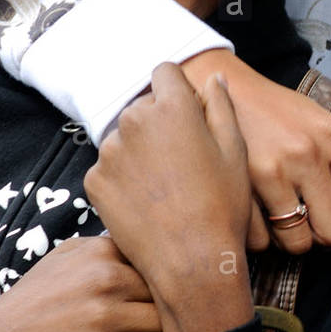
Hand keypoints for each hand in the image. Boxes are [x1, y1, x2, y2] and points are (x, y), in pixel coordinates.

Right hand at [0, 237, 159, 331]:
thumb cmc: (32, 302)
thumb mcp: (61, 257)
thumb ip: (103, 246)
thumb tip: (146, 241)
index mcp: (101, 253)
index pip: (158, 260)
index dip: (163, 278)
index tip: (165, 287)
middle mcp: (106, 280)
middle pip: (166, 292)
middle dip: (164, 307)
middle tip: (153, 318)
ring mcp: (103, 317)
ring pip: (161, 325)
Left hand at [86, 65, 256, 331]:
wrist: (191, 260)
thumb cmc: (222, 205)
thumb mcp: (236, 151)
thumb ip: (222, 106)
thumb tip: (213, 79)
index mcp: (173, 108)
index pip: (165, 71)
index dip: (180, 88)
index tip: (191, 111)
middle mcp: (134, 121)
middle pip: (144, 106)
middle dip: (162, 121)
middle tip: (186, 157)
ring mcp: (110, 152)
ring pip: (126, 137)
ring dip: (142, 149)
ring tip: (169, 183)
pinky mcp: (94, 181)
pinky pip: (111, 167)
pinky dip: (127, 177)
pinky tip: (150, 199)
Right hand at [180, 50, 330, 254]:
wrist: (222, 91)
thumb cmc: (274, 111)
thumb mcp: (321, 123)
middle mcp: (306, 154)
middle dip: (326, 238)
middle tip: (313, 228)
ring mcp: (271, 170)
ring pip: (297, 243)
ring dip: (291, 240)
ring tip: (283, 220)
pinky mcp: (238, 184)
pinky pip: (259, 240)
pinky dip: (260, 237)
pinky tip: (258, 215)